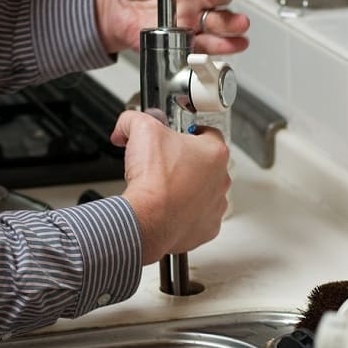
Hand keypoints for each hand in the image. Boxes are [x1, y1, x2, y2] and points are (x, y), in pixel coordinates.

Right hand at [110, 111, 230, 264]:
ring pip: (204, 191)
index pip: (208, 133)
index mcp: (214, 152)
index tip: (176, 136)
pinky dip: (184, 213)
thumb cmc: (153, 181)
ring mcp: (216, 205)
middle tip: (164, 163)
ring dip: (188, 189)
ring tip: (164, 188)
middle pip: (206, 164)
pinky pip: (198, 217)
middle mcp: (221, 179)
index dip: (189, 132)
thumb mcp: (140, 129)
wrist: (147, 219)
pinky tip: (167, 208)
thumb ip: (134, 119)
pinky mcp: (207, 228)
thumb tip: (126, 125)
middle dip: (186, 162)